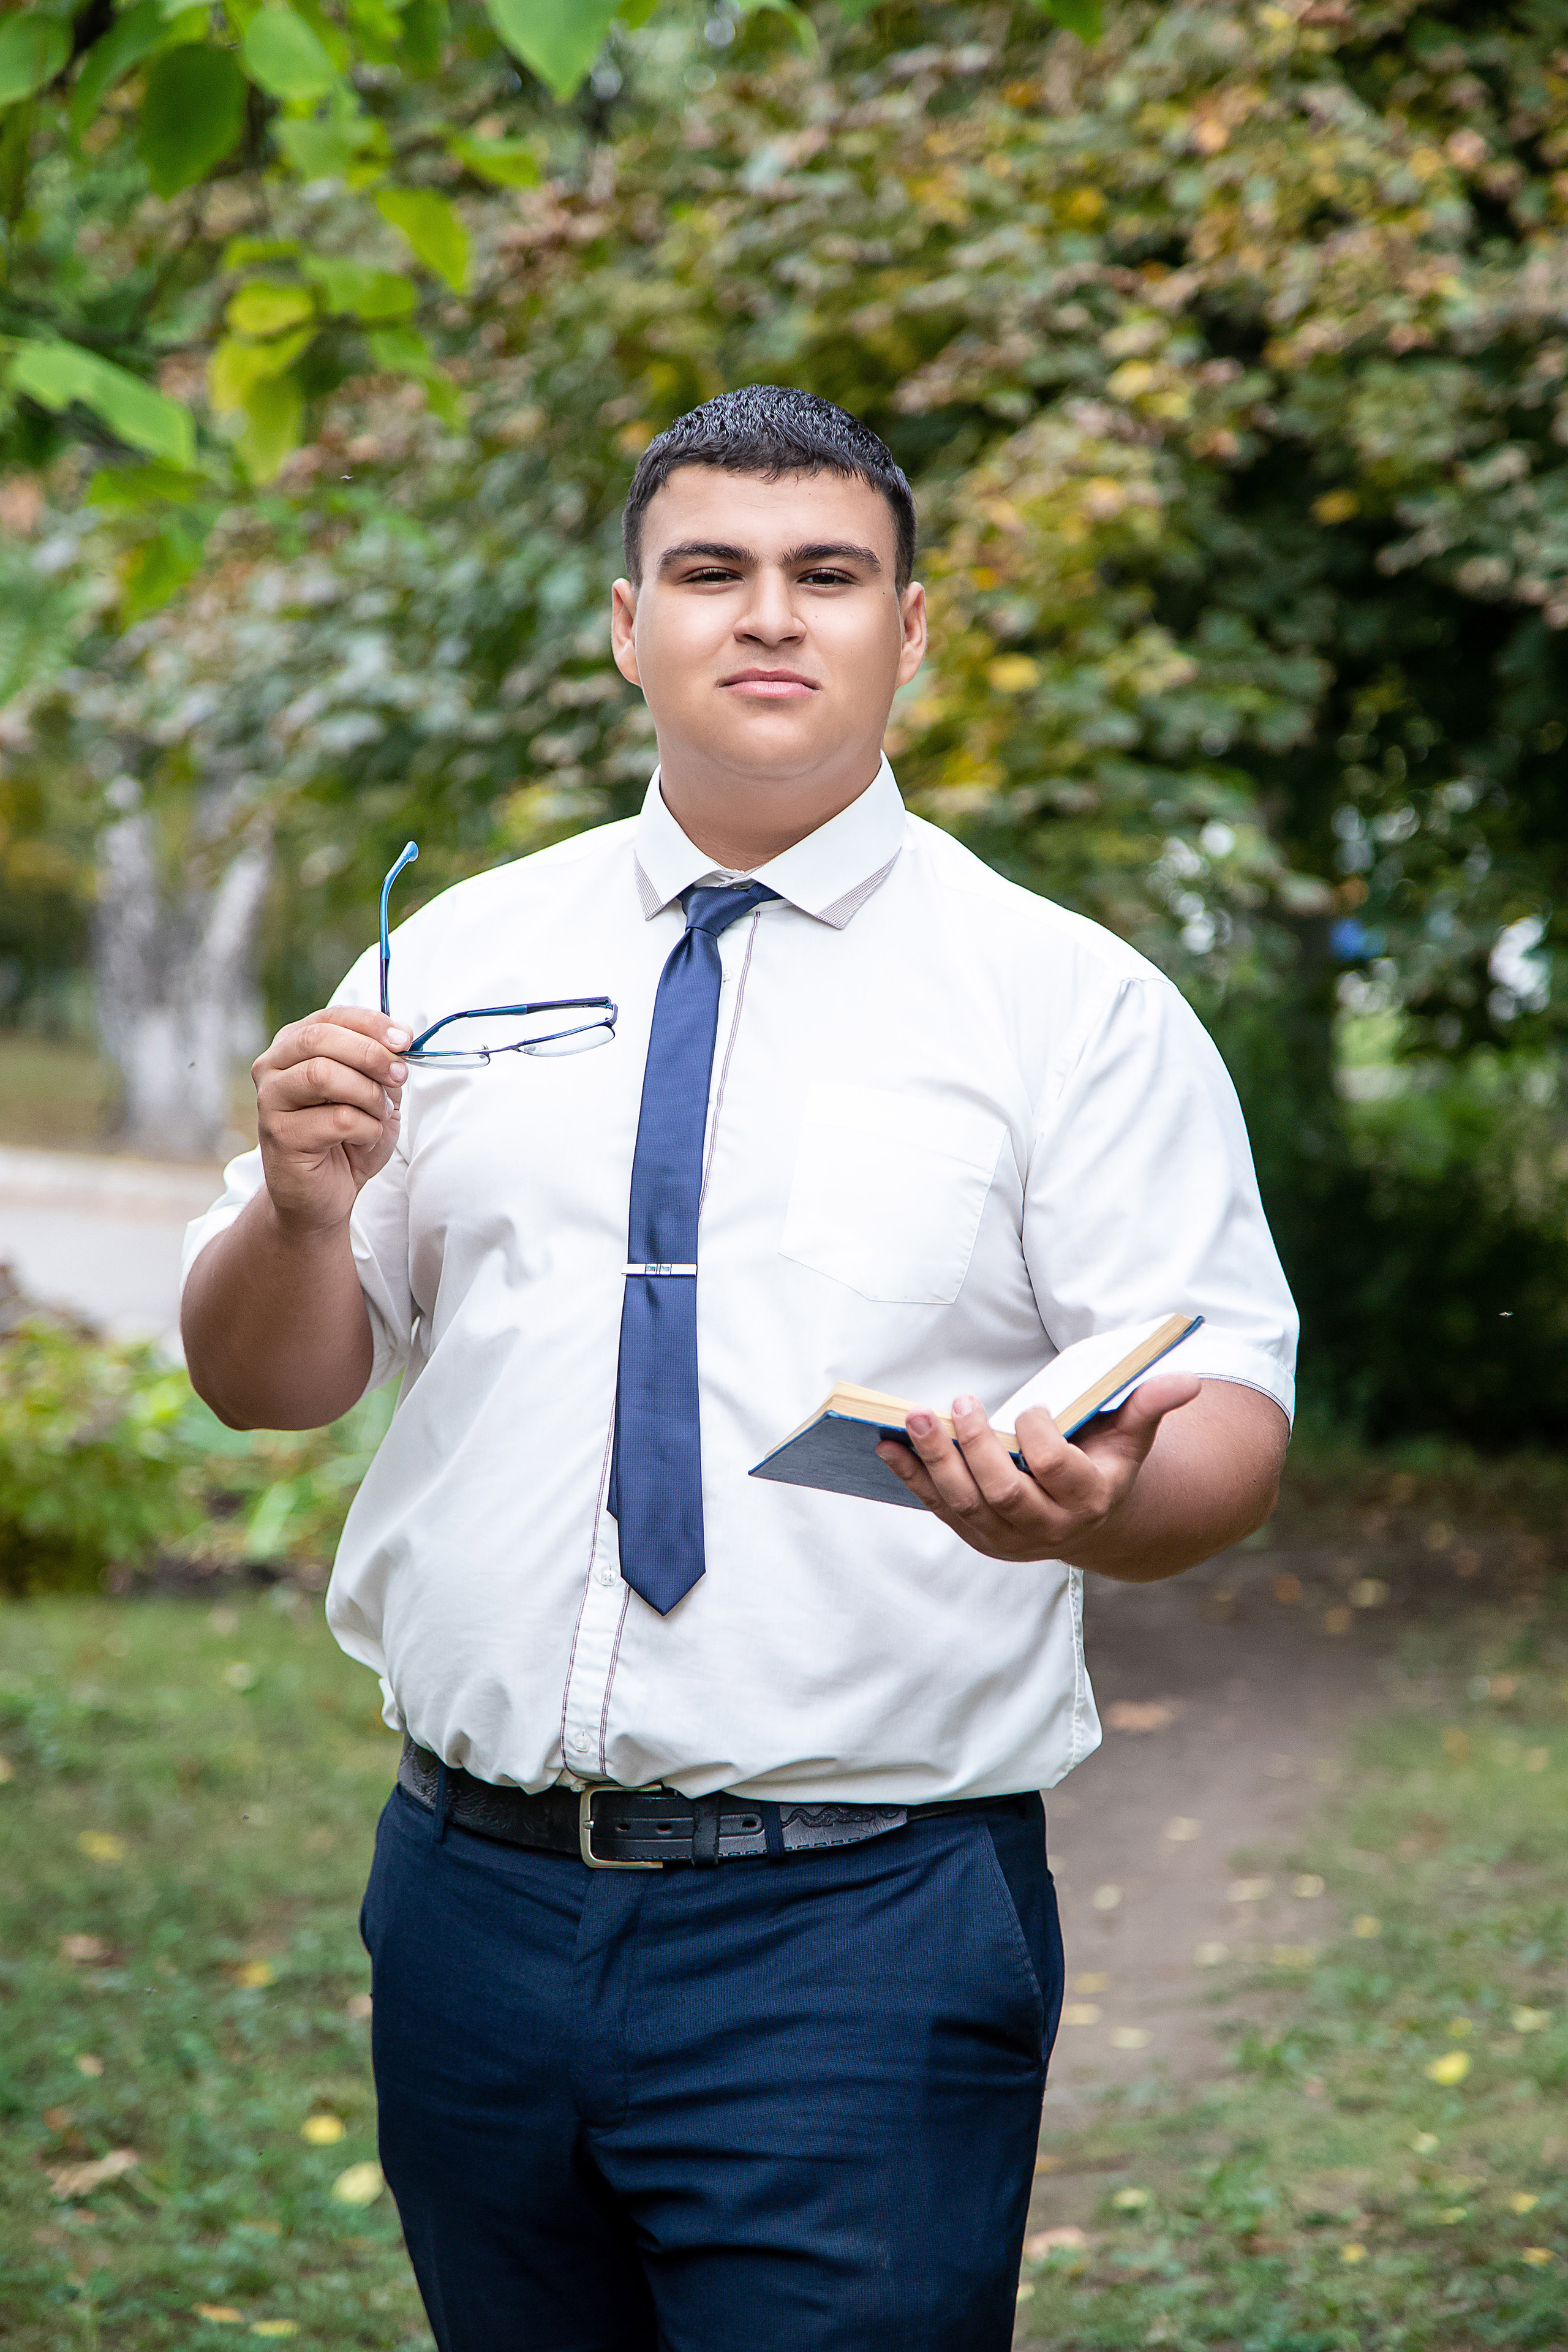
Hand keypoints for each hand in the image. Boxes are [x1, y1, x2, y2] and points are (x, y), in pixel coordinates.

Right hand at [252, 1005, 410, 1234]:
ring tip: (379, 1114)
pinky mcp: (279, 1135)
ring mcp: (270, 1100)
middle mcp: (273, 1066)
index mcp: (295, 1045)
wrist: (325, 1193)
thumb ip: (383, 1064)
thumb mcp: (374, 1092)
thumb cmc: (349, 1138)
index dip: (371, 1024)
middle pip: (320, 1039)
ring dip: (367, 1094)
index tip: (406, 1040)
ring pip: (323, 1075)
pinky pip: (336, 1120)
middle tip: (399, 1077)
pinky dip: (366, 1129)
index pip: (331, 1017)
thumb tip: (401, 1039)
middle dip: (370, 1054)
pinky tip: (364, 1140)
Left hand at [875, 1375, 1200, 1565]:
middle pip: (1002, 1491)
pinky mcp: (977, 1535)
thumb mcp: (1132, 1437)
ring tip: (913, 1419)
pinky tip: (888, 1447)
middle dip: (975, 1448)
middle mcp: (1046, 1527)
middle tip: (955, 1402)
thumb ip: (1149, 1407)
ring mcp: (1007, 1536)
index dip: (1041, 1439)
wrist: (1093, 1524)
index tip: (1032, 1408)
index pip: (1056, 1471)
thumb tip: (1189, 1380)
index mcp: (1087, 1500)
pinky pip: (939, 1507)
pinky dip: (912, 1477)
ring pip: (964, 1503)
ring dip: (934, 1461)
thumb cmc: (1108, 1463)